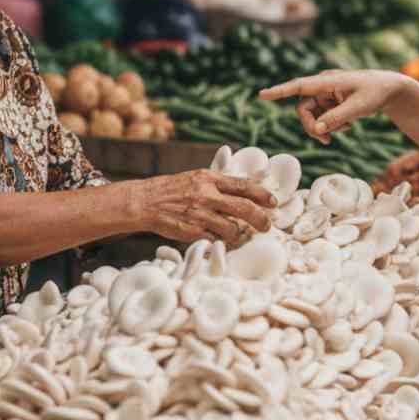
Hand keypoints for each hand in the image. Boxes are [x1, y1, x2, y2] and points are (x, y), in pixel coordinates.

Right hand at [139, 170, 274, 244]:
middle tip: (267, 226)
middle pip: (244, 208)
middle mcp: (206, 195)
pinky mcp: (192, 231)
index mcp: (210, 178)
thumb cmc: (174, 190)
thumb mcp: (197, 178)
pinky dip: (221, 241)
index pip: (244, 186)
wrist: (145, 201)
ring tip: (239, 235)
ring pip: (232, 228)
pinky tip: (220, 239)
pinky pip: (215, 239)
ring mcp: (199, 214)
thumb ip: (219, 184)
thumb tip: (245, 191)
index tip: (273, 202)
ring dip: (240, 234)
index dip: (262, 195)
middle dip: (260, 219)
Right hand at [260, 70, 405, 144]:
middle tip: (327, 140)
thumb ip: (337, 118)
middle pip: (304, 109)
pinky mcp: (330, 101)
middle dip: (312, 126)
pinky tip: (347, 126)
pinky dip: (331, 125)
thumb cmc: (376, 93)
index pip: (299, 86)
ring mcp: (326, 94)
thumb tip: (316, 129)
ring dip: (324, 127)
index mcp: (328, 80)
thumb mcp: (359, 108)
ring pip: (312, 115)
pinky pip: (322, 117)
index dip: (280, 91)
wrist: (389, 89)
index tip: (262, 95)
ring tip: (345, 130)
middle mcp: (323, 85)